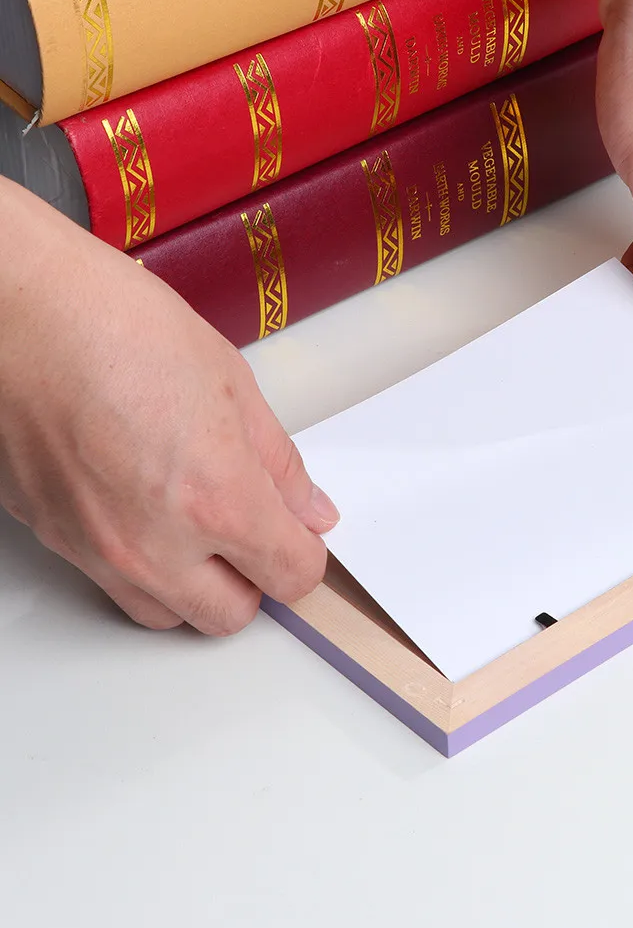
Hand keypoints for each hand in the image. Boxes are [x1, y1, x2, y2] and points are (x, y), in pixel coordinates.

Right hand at [0, 178, 336, 633]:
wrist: (19, 311)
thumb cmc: (118, 327)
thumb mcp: (233, 385)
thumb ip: (280, 465)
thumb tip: (309, 510)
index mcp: (218, 501)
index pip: (292, 576)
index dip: (305, 555)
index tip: (301, 535)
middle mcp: (157, 544)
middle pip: (231, 616)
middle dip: (254, 580)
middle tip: (253, 530)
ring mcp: (99, 551)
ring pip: (168, 614)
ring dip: (195, 584)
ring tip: (194, 520)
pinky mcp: (55, 541)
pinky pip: (113, 583)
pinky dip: (142, 565)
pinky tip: (143, 506)